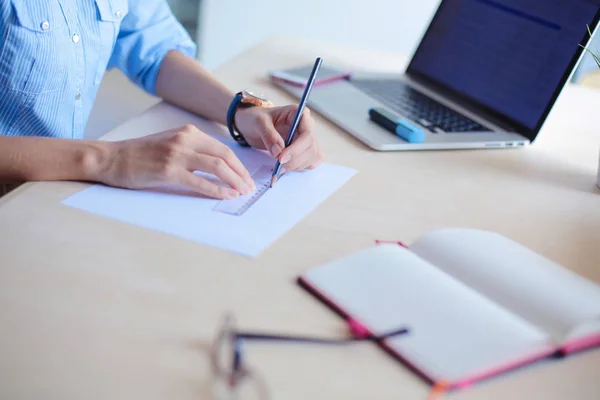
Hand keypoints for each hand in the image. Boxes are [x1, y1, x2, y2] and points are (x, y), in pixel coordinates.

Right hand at [99, 124, 254, 198]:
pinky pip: (200, 181)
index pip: (223, 148)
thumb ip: (192, 149)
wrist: (111, 158)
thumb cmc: (140, 154)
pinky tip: (226, 196)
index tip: (246, 177)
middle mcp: (185, 139)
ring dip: (234, 181)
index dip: (238, 164)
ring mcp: (177, 154)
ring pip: (217, 166)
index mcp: (188, 132)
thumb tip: (217, 166)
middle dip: (241, 173)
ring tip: (242, 192)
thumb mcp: (170, 143)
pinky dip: (216, 189)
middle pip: (224, 156)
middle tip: (249, 187)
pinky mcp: (168, 170)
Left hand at [234, 105, 323, 170]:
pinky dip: (299, 168)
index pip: (307, 134)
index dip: (297, 148)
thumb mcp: (259, 122)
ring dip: (296, 165)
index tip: (281, 158)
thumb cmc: (257, 119)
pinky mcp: (307, 151)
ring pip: (313, 157)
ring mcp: (308, 139)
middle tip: (278, 165)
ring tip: (279, 167)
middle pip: (311, 147)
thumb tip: (278, 152)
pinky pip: (311, 162)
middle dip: (295, 160)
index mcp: (298, 114)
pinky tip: (286, 166)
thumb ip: (268, 135)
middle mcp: (307, 126)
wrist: (254, 126)